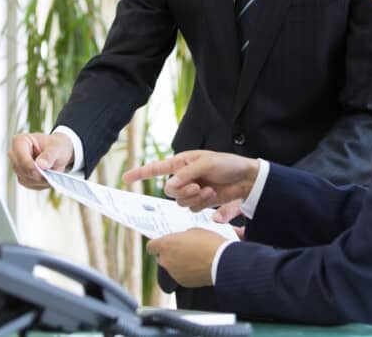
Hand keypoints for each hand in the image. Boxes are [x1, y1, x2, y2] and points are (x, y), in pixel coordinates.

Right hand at [9, 132, 74, 189]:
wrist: (58, 153)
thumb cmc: (55, 146)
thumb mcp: (56, 148)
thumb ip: (49, 156)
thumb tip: (41, 165)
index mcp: (20, 141)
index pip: (20, 155)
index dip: (29, 166)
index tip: (39, 174)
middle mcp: (15, 154)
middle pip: (20, 168)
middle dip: (35, 175)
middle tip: (49, 177)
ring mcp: (17, 166)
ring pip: (24, 178)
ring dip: (39, 181)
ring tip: (52, 176)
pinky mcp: (22, 177)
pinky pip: (28, 184)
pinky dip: (39, 184)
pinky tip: (48, 179)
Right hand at [123, 150, 258, 211]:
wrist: (245, 179)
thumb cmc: (227, 164)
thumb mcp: (207, 163)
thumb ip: (187, 174)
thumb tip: (170, 185)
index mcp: (181, 163)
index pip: (156, 168)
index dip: (140, 173)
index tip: (125, 178)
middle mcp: (183, 177)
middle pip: (169, 191)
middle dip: (183, 191)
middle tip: (198, 186)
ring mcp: (191, 190)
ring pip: (180, 202)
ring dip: (195, 198)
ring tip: (210, 189)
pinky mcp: (200, 201)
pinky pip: (192, 208)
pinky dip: (202, 203)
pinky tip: (214, 195)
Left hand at [146, 229, 225, 287]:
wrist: (221, 262)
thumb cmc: (208, 243)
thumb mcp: (193, 231)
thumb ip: (181, 236)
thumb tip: (181, 240)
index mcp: (166, 245)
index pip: (151, 246)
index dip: (157, 245)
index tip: (163, 243)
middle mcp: (166, 260)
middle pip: (161, 257)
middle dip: (168, 254)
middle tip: (181, 249)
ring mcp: (174, 273)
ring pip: (171, 267)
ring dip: (177, 263)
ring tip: (192, 258)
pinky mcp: (183, 282)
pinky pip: (180, 275)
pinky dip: (186, 272)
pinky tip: (197, 267)